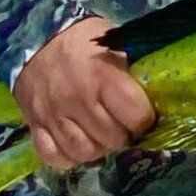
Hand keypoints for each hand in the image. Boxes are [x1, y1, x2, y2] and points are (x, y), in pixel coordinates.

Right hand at [14, 15, 156, 171]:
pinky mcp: (35, 124)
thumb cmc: (85, 43)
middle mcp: (77, 98)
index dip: (144, 121)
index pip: (135, 116)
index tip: (142, 117)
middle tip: (120, 125)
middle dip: (122, 135)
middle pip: (112, 139)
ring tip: (98, 134)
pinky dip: (66, 157)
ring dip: (96, 148)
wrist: (37, 38)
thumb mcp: (115, 46)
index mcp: (103, 76)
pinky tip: (74, 142)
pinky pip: (53, 156)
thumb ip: (134, 73)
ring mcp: (54, 114)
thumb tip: (159, 98)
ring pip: (83, 152)